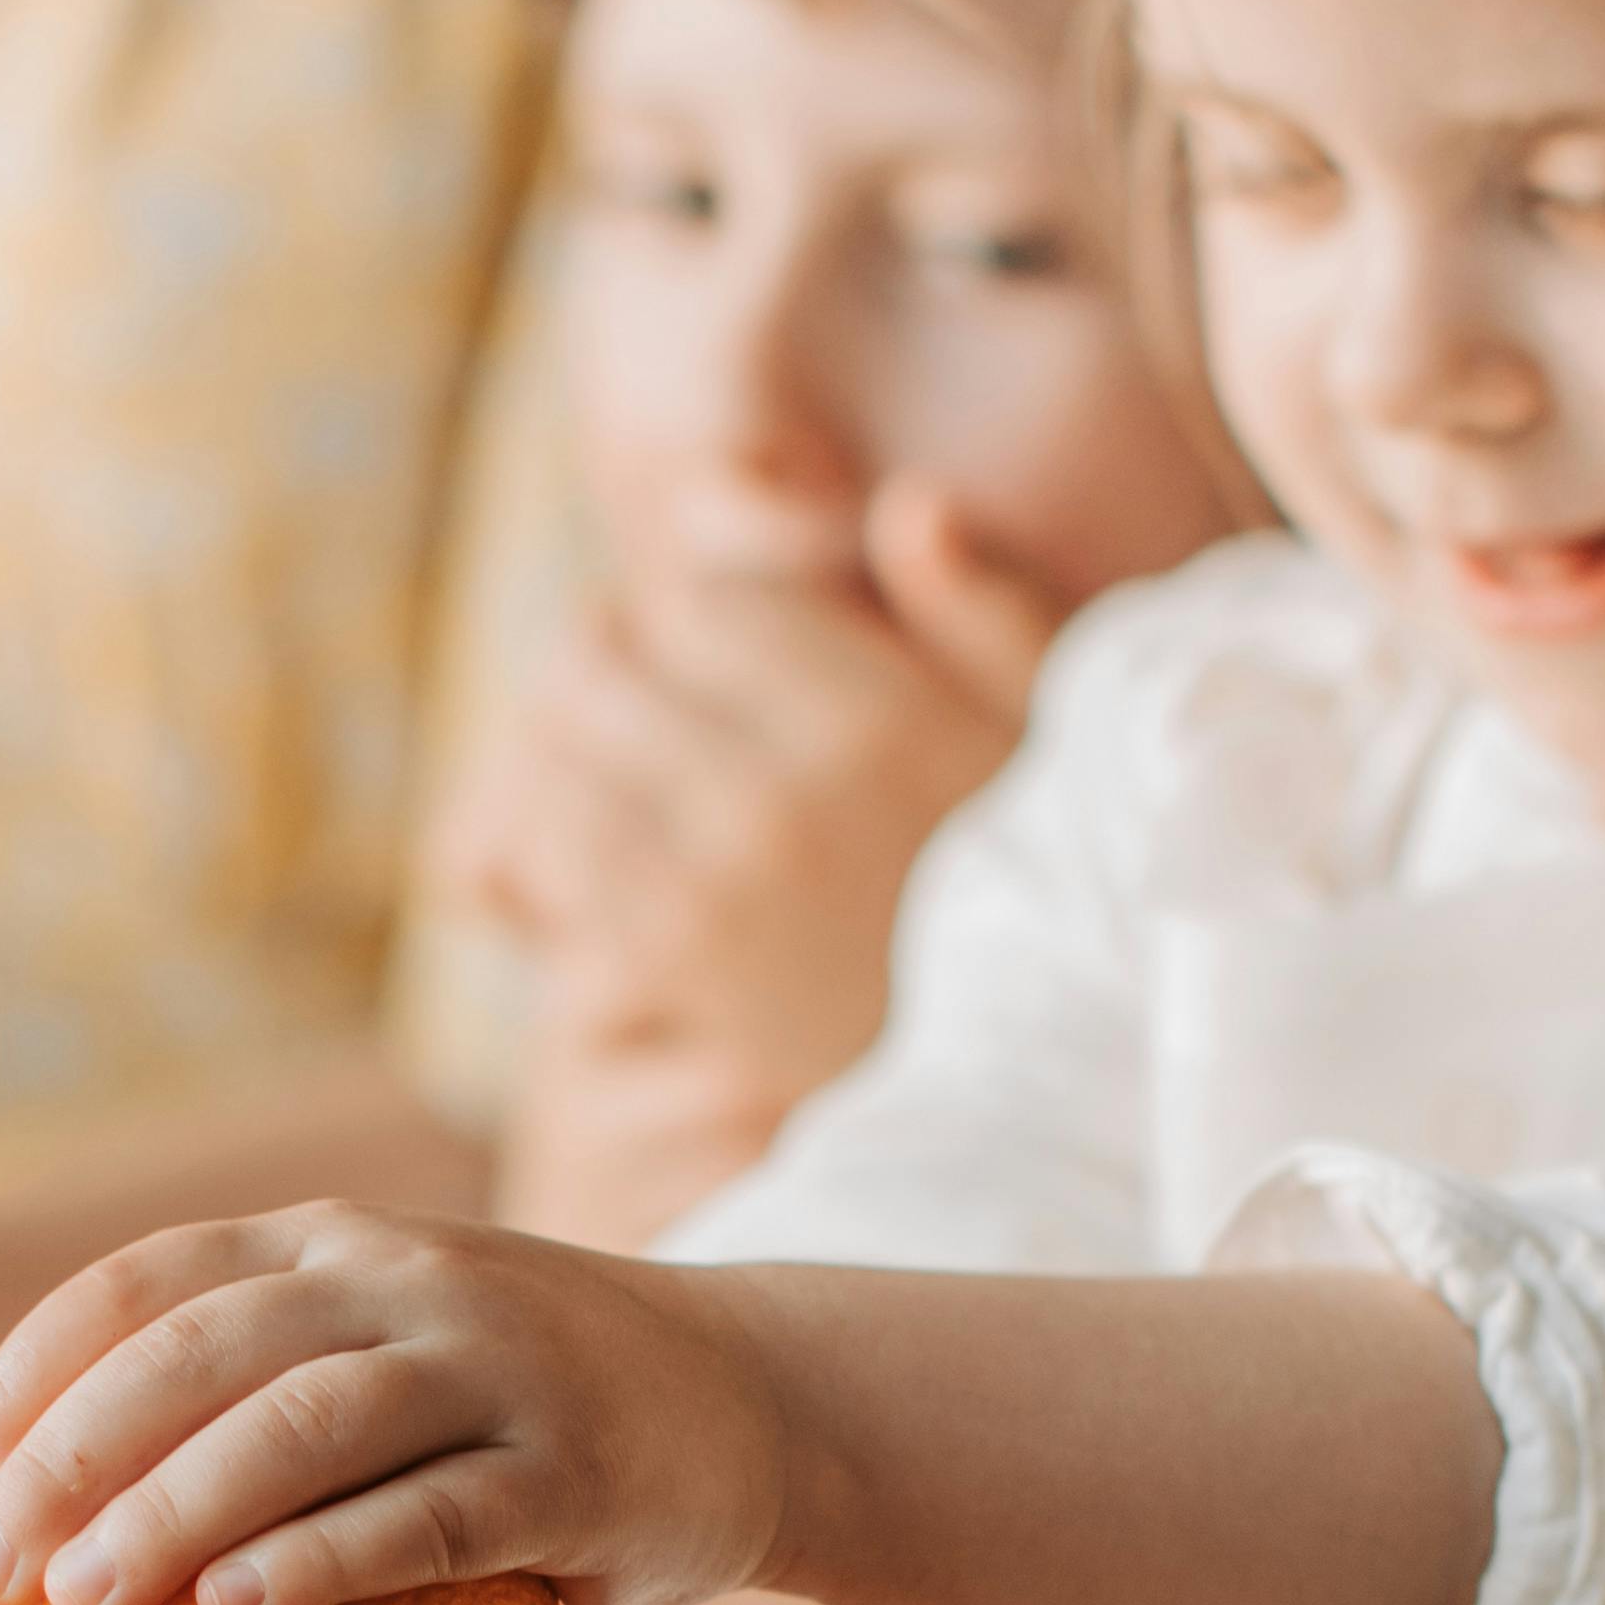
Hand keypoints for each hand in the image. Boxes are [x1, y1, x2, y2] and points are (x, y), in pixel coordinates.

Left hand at [0, 1198, 784, 1604]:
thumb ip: (251, 1386)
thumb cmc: (515, 1402)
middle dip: (76, 1462)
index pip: (146, 1285)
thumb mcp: (379, 1347)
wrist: (750, 1399)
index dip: (33, 1377)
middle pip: (206, 1354)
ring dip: (175, 1513)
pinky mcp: (574, 1473)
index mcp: (331, 1243)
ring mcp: (498, 1366)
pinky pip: (430, 1516)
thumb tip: (46, 1504)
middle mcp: (405, 1278)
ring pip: (306, 1426)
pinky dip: (323, 1563)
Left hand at [449, 480, 1073, 1135]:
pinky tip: (591, 869)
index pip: (697, 601)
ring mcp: (715, 871)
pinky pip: (544, 845)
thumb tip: (907, 502)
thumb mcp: (1061, 744)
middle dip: (609, 683)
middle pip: (602, 662)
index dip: (685, 626)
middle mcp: (790, 782)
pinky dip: (543, 843)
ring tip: (614, 791)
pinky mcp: (663, 955)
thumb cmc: (1042, 904)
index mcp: (882, 714)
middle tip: (640, 729)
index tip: (708, 674)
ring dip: (566, 758)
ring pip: (557, 744)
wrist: (1016, 1102)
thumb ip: (989, 610)